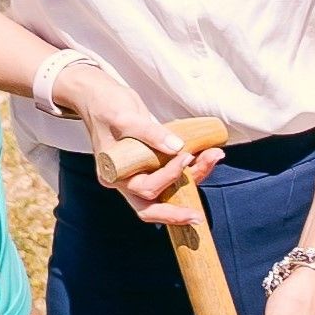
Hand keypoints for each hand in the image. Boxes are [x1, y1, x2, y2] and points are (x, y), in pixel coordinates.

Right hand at [68, 67, 217, 221]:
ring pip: (168, 191)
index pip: (145, 189)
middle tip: (197, 217)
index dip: (168, 177)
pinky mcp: (151, 165)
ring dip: (194, 178)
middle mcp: (126, 180)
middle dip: (177, 211)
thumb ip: (149, 133)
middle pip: (152, 206)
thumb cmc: (106, 106)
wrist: (100, 97)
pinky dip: (191, 167)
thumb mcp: (125, 117)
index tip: (184, 156)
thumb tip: (176, 147)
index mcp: (113, 174)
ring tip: (214, 156)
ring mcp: (139, 174)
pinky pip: (173, 175)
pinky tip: (207, 154)